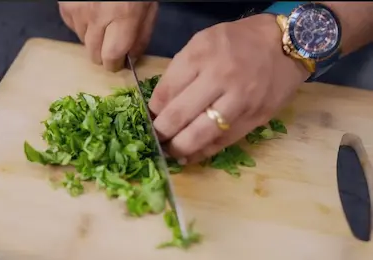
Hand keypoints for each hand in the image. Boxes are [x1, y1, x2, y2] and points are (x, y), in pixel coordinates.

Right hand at [59, 2, 157, 71]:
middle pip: (94, 54)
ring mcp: (78, 10)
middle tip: (111, 44)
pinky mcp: (65, 4)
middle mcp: (97, 17)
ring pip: (82, 40)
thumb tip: (131, 58)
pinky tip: (91, 12)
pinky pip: (72, 26)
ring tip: (103, 22)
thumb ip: (141, 35)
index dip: (114, 64)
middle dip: (103, 54)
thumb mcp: (148, 8)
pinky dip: (82, 24)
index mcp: (123, 17)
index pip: (111, 56)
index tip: (118, 62)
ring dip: (93, 38)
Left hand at [148, 14, 309, 163]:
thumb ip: (179, 71)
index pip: (166, 91)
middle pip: (179, 115)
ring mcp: (239, 101)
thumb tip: (160, 105)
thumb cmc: (237, 42)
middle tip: (157, 138)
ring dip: (179, 148)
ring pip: (200, 135)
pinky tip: (191, 155)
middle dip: (161, 132)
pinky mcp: (255, 118)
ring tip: (171, 151)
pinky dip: (203, 152)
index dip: (153, 110)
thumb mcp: (202, 43)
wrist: (285, 45)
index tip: (151, 117)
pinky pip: (223, 142)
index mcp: (201, 55)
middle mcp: (220, 78)